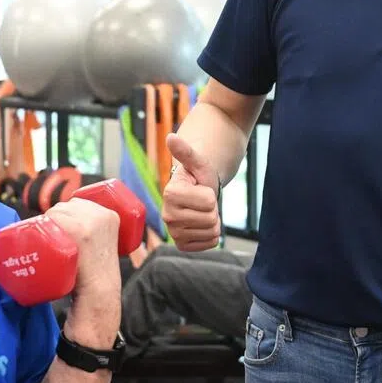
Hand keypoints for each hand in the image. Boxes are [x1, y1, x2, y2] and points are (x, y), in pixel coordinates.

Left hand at [44, 196, 120, 300]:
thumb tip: (73, 226)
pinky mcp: (79, 230)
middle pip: (67, 205)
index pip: (79, 202)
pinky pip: (52, 217)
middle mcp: (101, 214)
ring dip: (49, 222)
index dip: (67, 214)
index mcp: (110, 214)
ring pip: (57, 210)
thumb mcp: (103, 244)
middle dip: (57, 218)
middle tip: (59, 240)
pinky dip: (45, 224)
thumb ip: (94, 230)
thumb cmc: (96, 273)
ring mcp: (90, 222)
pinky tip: (47, 234)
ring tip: (54, 242)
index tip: (64, 231)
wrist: (99, 291)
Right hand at [162, 134, 220, 251]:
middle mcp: (167, 216)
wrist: (195, 192)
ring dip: (213, 221)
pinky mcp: (182, 245)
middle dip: (213, 208)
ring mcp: (174, 233)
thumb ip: (185, 151)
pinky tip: (202, 224)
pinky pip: (211, 243)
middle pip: (210, 219)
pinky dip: (212, 234)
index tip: (200, 189)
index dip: (211, 194)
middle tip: (203, 202)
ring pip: (212, 232)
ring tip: (202, 211)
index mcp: (170, 194)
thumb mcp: (196, 162)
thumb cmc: (197, 176)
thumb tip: (171, 137)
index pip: (209, 201)